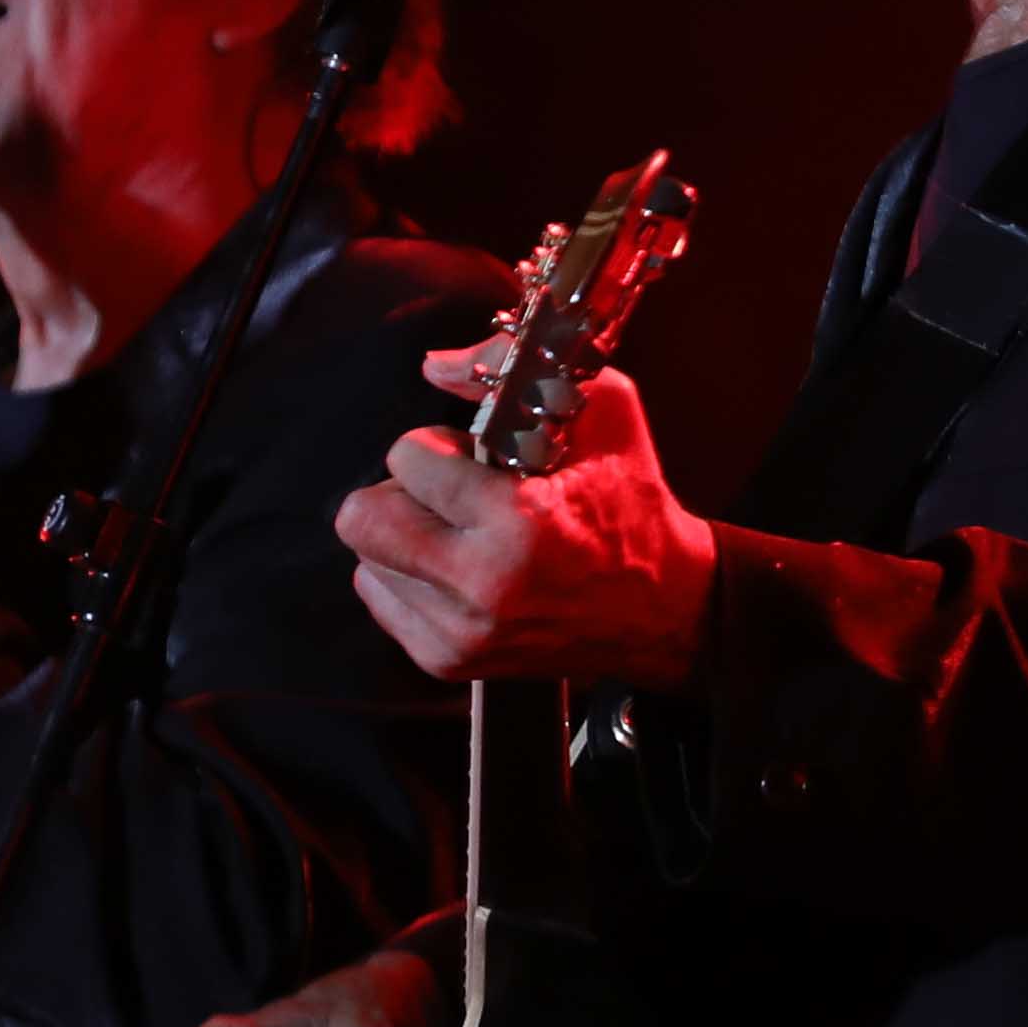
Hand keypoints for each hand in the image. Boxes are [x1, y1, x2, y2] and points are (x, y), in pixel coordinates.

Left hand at [333, 352, 716, 688]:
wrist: (664, 609)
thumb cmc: (631, 505)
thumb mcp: (604, 412)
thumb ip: (512, 371)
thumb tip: (433, 365)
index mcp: (519, 521)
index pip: (406, 459)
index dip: (434, 448)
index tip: (470, 460)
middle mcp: (481, 585)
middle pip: (363, 520)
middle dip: (399, 494)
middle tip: (446, 496)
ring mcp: (461, 633)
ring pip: (367, 561)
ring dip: (403, 539)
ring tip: (461, 536)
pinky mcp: (449, 661)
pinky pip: (381, 601)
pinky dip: (408, 579)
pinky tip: (458, 571)